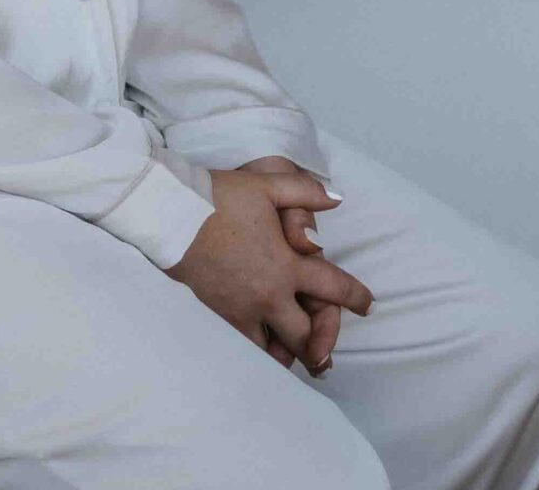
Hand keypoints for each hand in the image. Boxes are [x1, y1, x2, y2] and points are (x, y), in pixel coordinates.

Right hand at [167, 162, 370, 377]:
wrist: (171, 216)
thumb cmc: (219, 198)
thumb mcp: (266, 184)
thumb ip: (305, 191)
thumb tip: (335, 198)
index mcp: (285, 266)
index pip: (331, 288)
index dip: (355, 297)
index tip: (368, 304)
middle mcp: (267, 297)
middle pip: (304, 337)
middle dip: (321, 345)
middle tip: (326, 353)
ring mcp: (241, 312)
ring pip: (273, 352)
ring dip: (286, 354)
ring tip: (292, 355)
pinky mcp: (217, 319)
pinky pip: (244, 349)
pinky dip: (257, 352)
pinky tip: (259, 348)